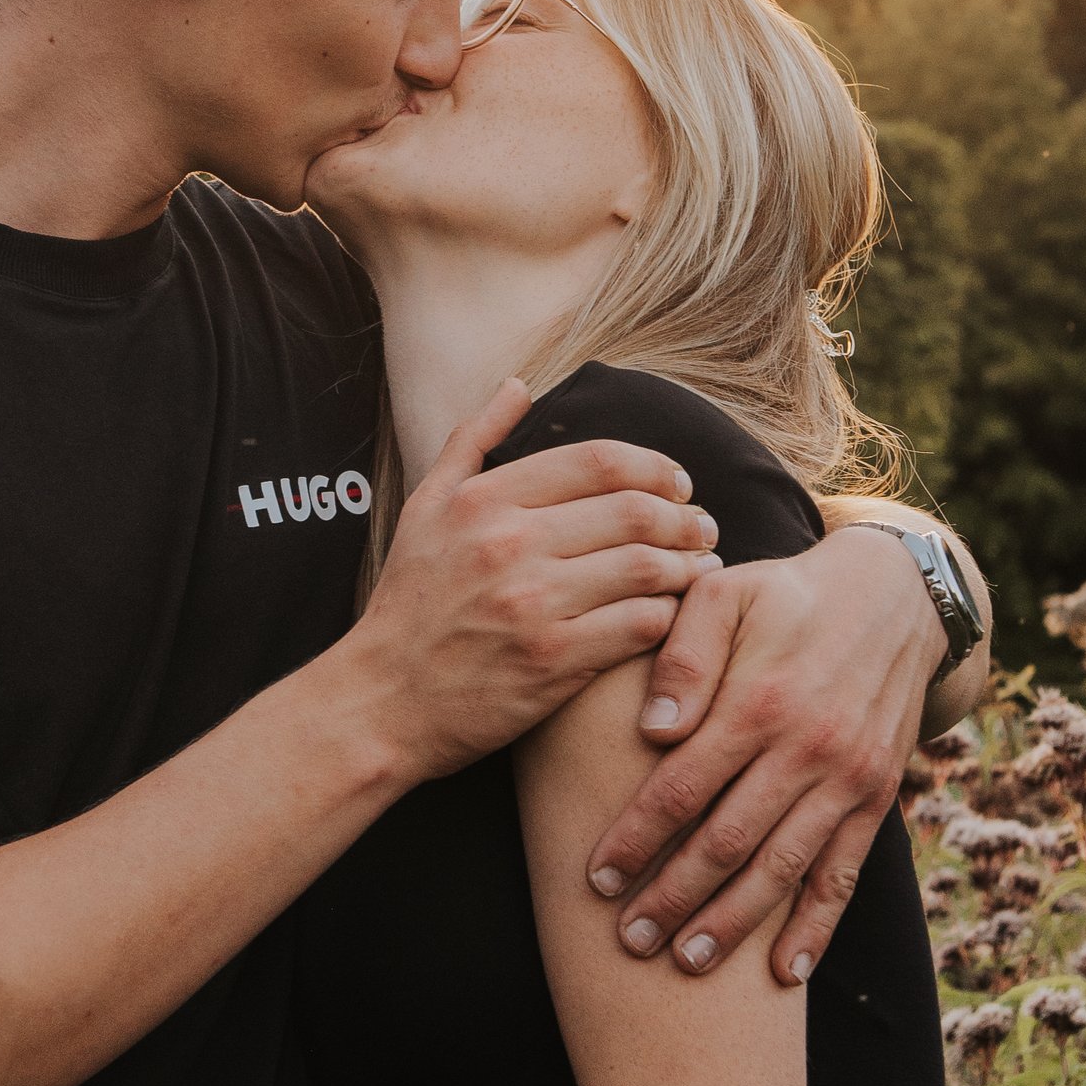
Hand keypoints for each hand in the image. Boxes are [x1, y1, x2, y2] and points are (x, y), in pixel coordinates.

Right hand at [349, 380, 721, 780]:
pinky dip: (669, 615)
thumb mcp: (423, 508)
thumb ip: (472, 441)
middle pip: (634, 510)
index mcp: (485, 500)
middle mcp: (510, 544)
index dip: (654, 466)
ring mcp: (534, 604)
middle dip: (684, 516)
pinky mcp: (553, 661)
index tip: (677, 484)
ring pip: (646, 567)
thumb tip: (519, 385)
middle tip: (702, 526)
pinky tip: (674, 614)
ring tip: (700, 567)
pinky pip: (639, 625)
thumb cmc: (408, 603)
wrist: (383, 700)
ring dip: (687, 565)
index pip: (598, 461)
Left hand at [582, 528, 944, 983]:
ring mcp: (847, 779)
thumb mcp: (725, 593)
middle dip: (673, 897)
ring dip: (734, 923)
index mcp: (758, 701)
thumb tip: (653, 729)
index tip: (596, 879)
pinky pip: (844, 874)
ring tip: (687, 964)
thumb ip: (683, 654)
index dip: (636, 839)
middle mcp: (807, 749)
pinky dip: (816, 927)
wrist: (894, 597)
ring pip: (783, 868)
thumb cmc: (785, 594)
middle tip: (628, 941)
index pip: (682, 788)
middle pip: (728, 842)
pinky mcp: (876, 798)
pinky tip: (785, 974)